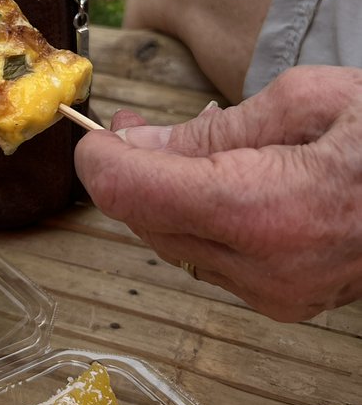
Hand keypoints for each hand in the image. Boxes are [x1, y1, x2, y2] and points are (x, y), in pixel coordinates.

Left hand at [74, 66, 361, 321]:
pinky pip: (213, 259)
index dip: (100, 159)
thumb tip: (137, 143)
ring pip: (174, 243)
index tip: (96, 132)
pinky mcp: (285, 303)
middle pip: (145, 222)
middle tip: (138, 125)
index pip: (132, 193)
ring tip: (198, 147)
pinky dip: (204, 220)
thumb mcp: (307, 101)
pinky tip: (232, 184)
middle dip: (133, 172)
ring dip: (167, 196)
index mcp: (262, 210)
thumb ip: (213, 132)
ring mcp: (274, 295)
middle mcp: (261, 268)